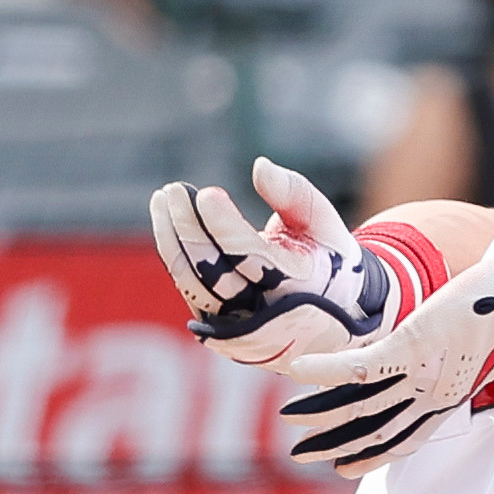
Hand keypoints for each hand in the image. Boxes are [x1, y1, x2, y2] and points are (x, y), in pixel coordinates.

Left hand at [151, 156, 386, 371]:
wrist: (330, 317)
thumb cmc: (325, 259)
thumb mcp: (324, 223)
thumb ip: (295, 194)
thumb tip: (259, 167)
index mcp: (299, 285)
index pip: (250, 257)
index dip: (224, 227)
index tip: (205, 194)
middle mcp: (266, 313)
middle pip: (214, 273)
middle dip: (189, 229)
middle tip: (174, 189)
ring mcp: (239, 325)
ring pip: (193, 284)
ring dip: (172, 240)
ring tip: (163, 199)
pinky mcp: (219, 326)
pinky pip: (188, 288)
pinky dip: (174, 254)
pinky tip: (166, 220)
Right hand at [275, 251, 493, 475]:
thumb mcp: (478, 342)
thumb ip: (453, 357)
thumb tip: (441, 349)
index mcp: (449, 397)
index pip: (403, 437)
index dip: (372, 457)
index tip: (344, 469)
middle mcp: (434, 393)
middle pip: (376, 429)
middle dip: (336, 445)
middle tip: (303, 456)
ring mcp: (423, 373)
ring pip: (362, 404)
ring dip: (322, 413)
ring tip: (290, 420)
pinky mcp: (413, 347)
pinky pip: (360, 367)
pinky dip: (326, 371)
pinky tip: (297, 372)